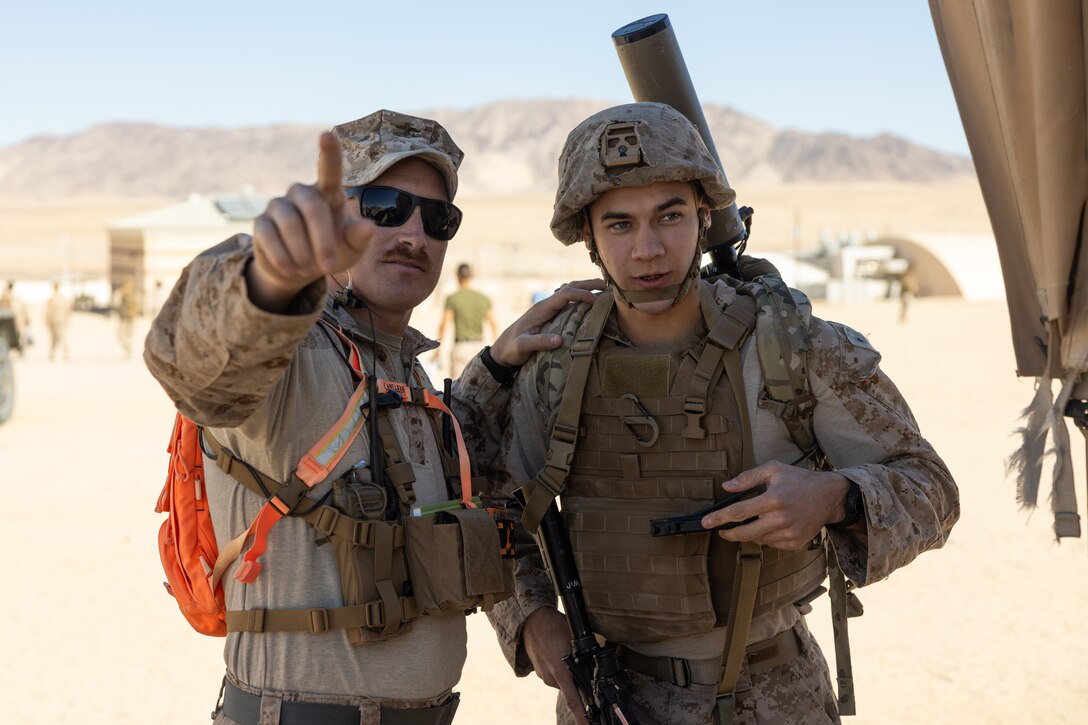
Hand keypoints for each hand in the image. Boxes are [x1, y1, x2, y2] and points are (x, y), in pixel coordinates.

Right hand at [246, 132, 374, 311]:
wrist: (303, 271)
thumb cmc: (334, 252)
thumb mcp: (353, 249)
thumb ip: (361, 237)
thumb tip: (368, 227)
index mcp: (328, 193)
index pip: (329, 170)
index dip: (328, 153)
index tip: (327, 134)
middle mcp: (301, 193)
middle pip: (312, 208)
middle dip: (323, 241)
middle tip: (331, 267)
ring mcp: (278, 205)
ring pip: (290, 224)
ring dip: (304, 253)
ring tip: (310, 270)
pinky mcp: (261, 223)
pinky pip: (269, 237)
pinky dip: (283, 258)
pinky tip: (292, 271)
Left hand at [489, 279, 603, 366]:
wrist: (501, 349)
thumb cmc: (511, 348)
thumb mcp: (523, 347)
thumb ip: (539, 342)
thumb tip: (559, 340)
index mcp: (541, 309)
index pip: (565, 294)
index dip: (582, 294)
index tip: (596, 301)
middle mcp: (545, 305)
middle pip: (569, 287)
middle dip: (588, 284)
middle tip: (606, 286)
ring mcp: (547, 308)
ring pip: (568, 291)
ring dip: (585, 288)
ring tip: (602, 289)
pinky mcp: (549, 315)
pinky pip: (567, 300)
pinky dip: (580, 296)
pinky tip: (589, 301)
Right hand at [523, 607, 588, 724]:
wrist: (532, 620)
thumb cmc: (555, 626)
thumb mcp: (575, 639)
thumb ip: (585, 656)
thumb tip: (598, 666)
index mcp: (562, 671)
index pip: (574, 702)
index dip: (582, 718)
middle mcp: (551, 677)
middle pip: (571, 689)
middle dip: (577, 681)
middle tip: (577, 664)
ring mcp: (544, 676)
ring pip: (562, 681)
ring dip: (567, 673)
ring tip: (564, 652)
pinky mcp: (539, 672)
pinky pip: (554, 675)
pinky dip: (559, 668)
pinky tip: (558, 653)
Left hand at [701, 461, 851, 548]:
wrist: (828, 496)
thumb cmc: (798, 480)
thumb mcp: (774, 469)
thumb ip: (748, 477)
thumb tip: (726, 487)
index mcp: (774, 499)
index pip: (739, 512)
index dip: (719, 518)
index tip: (705, 522)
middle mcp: (781, 519)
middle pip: (745, 533)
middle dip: (728, 533)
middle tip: (720, 530)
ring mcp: (788, 533)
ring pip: (757, 540)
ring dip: (748, 533)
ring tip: (752, 521)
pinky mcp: (794, 543)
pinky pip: (770, 544)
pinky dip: (764, 537)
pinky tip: (769, 525)